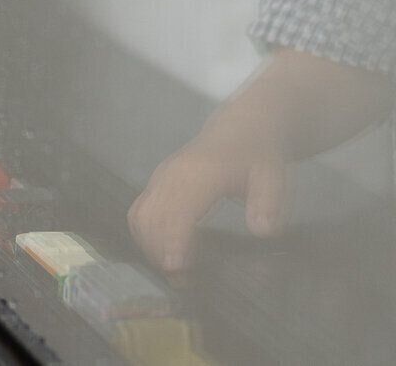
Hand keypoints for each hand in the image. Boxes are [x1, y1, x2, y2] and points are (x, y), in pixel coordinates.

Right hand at [128, 131, 286, 273]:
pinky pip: (139, 211)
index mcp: (199, 173)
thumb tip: (261, 231)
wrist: (239, 130)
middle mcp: (172, 175)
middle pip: (151, 217)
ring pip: (140, 216)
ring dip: (150, 246)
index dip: (174, 239)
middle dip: (160, 251)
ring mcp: (160, 178)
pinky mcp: (156, 183)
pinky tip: (163, 252)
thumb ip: (268, 203)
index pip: (178, 210)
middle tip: (183, 283)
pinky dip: (144, 235)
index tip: (177, 268)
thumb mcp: (273, 176)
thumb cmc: (256, 156)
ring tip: (175, 272)